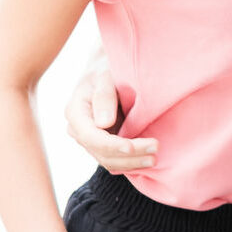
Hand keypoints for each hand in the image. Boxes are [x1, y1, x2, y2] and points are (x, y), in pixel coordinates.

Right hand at [65, 60, 155, 174]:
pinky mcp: (102, 143)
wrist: (107, 71)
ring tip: (154, 160)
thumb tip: (104, 124)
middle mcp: (79, 129)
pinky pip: (114, 159)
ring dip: (131, 163)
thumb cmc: (107, 68)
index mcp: (75, 112)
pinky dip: (130, 163)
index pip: (92, 137)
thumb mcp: (106, 74)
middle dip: (129, 156)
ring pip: (108, 161)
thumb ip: (104, 96)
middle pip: (102, 153)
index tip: (133, 146)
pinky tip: (146, 160)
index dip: (113, 145)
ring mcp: (90, 139)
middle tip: (156, 150)